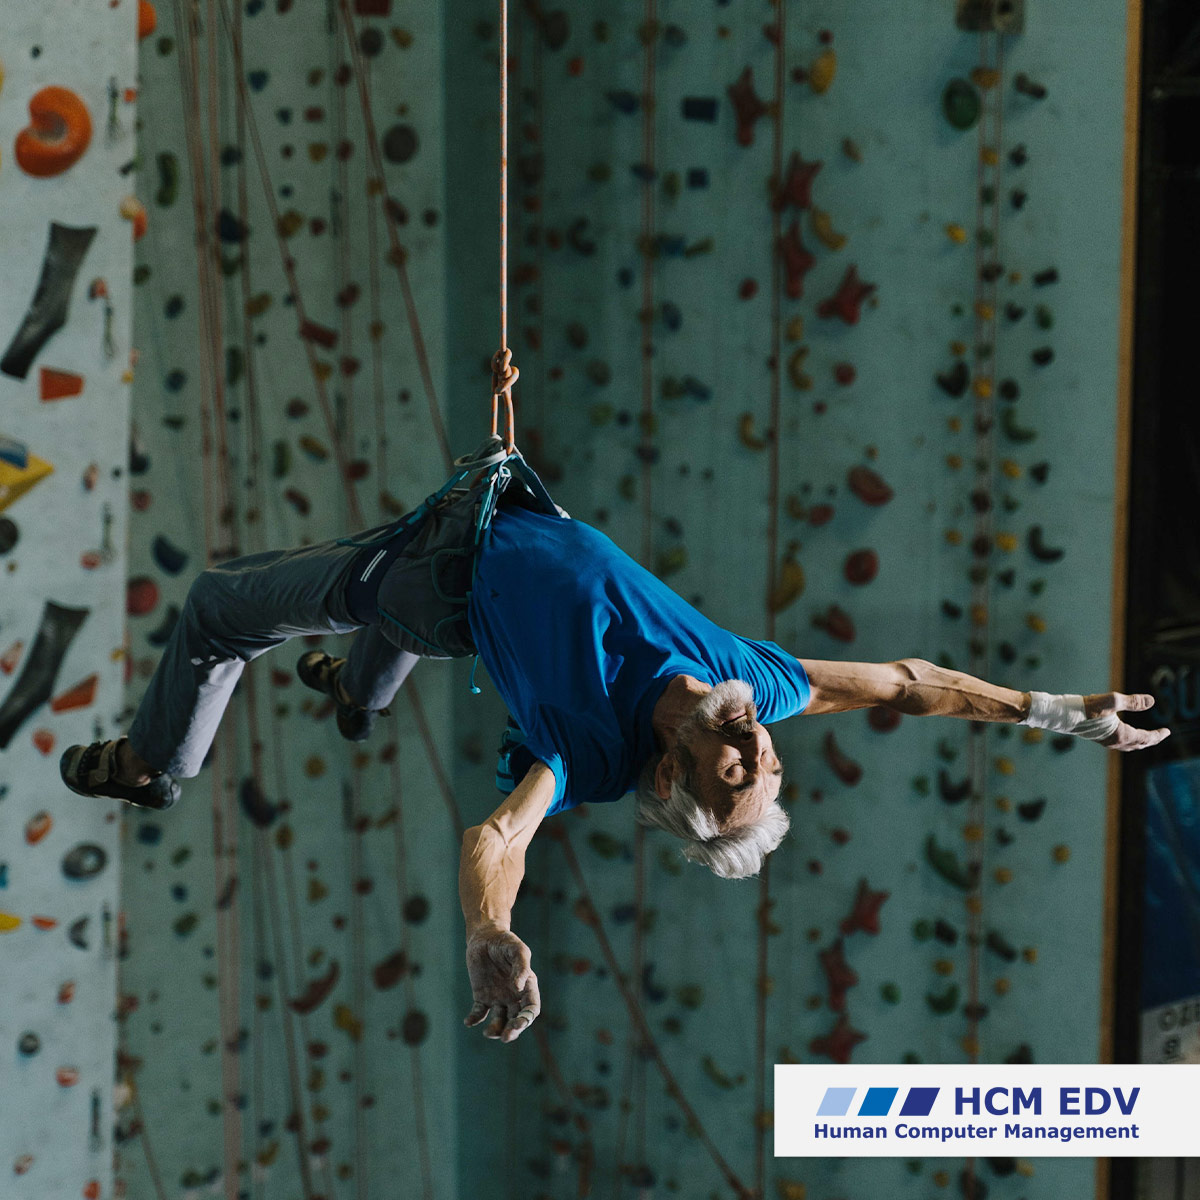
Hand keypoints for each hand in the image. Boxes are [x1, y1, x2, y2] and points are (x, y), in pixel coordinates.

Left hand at [463, 927, 540, 1042]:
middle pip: (517, 1020)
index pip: (531, 1008)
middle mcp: (514, 996)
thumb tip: (518, 987)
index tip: (518, 1023)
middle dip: (513, 1031)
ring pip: (499, 1021)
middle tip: (505, 1037)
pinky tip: (469, 1022)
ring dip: (495, 1030)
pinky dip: (474, 1019)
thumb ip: (521, 967)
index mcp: (527, 986)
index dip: (527, 1019)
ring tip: (488, 1033)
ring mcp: (498, 998)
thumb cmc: (505, 942)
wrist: (485, 937)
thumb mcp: (517, 950)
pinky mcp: (482, 997)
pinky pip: (479, 1013)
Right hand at [1082, 692, 1170, 751]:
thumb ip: (1133, 702)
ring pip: (1129, 746)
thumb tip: (1152, 701)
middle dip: (1151, 740)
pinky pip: (1120, 744)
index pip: (1146, 738)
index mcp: (1121, 735)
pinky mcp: (1098, 738)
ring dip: (1140, 742)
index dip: (1158, 735)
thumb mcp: (1112, 700)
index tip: (1167, 731)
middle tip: (1161, 734)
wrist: (1064, 715)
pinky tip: (1125, 734)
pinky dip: (1129, 741)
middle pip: (1139, 744)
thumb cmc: (1087, 707)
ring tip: (1146, 737)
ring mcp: (1106, 742)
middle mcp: (1115, 742)